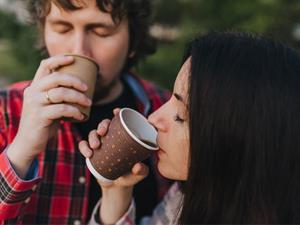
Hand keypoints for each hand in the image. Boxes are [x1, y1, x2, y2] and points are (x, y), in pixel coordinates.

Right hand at [7, 55, 91, 176]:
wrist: (29, 142)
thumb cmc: (44, 122)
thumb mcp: (48, 105)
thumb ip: (57, 95)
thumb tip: (80, 87)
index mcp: (35, 86)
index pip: (44, 65)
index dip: (59, 59)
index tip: (73, 59)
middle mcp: (33, 92)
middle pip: (56, 77)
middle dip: (74, 80)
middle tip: (87, 87)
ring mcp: (35, 104)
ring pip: (60, 93)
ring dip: (78, 97)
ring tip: (88, 103)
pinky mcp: (40, 116)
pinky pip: (62, 109)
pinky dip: (74, 111)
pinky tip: (81, 115)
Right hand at [79, 108, 147, 223]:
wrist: (118, 187)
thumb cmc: (132, 176)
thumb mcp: (140, 173)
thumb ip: (141, 170)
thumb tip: (137, 166)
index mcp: (124, 137)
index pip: (121, 122)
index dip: (118, 114)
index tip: (116, 111)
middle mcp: (112, 138)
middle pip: (105, 124)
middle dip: (102, 125)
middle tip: (102, 132)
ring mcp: (101, 144)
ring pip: (94, 133)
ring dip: (92, 136)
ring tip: (95, 146)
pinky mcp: (92, 152)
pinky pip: (84, 145)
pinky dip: (83, 146)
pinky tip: (88, 153)